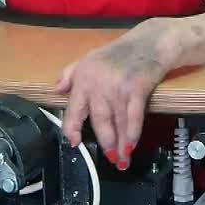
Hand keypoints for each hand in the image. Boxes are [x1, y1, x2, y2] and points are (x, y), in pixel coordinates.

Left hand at [55, 18, 173, 168]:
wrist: (149, 43)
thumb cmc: (118, 53)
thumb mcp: (88, 59)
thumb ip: (69, 75)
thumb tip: (56, 90)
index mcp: (83, 79)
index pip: (73, 109)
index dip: (72, 129)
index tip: (74, 143)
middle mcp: (98, 85)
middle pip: (99, 122)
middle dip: (105, 143)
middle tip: (108, 159)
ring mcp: (118, 88)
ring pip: (117, 123)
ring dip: (120, 145)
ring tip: (121, 161)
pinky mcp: (137, 89)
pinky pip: (134, 117)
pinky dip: (133, 134)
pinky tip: (131, 145)